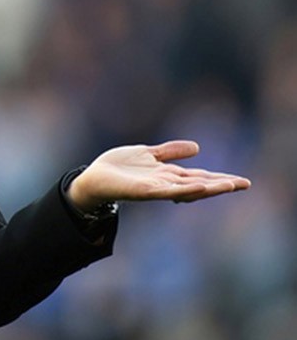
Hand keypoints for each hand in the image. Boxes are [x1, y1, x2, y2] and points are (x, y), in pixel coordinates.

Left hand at [67, 140, 250, 210]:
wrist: (93, 178)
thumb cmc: (118, 168)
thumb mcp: (148, 154)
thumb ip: (170, 151)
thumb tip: (197, 148)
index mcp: (168, 174)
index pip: (200, 176)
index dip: (220, 178)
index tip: (242, 181)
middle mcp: (166, 183)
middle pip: (199, 184)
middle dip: (221, 184)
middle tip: (245, 184)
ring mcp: (156, 189)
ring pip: (187, 189)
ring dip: (209, 188)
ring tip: (229, 185)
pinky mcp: (144, 191)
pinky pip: (166, 191)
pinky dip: (183, 190)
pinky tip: (198, 188)